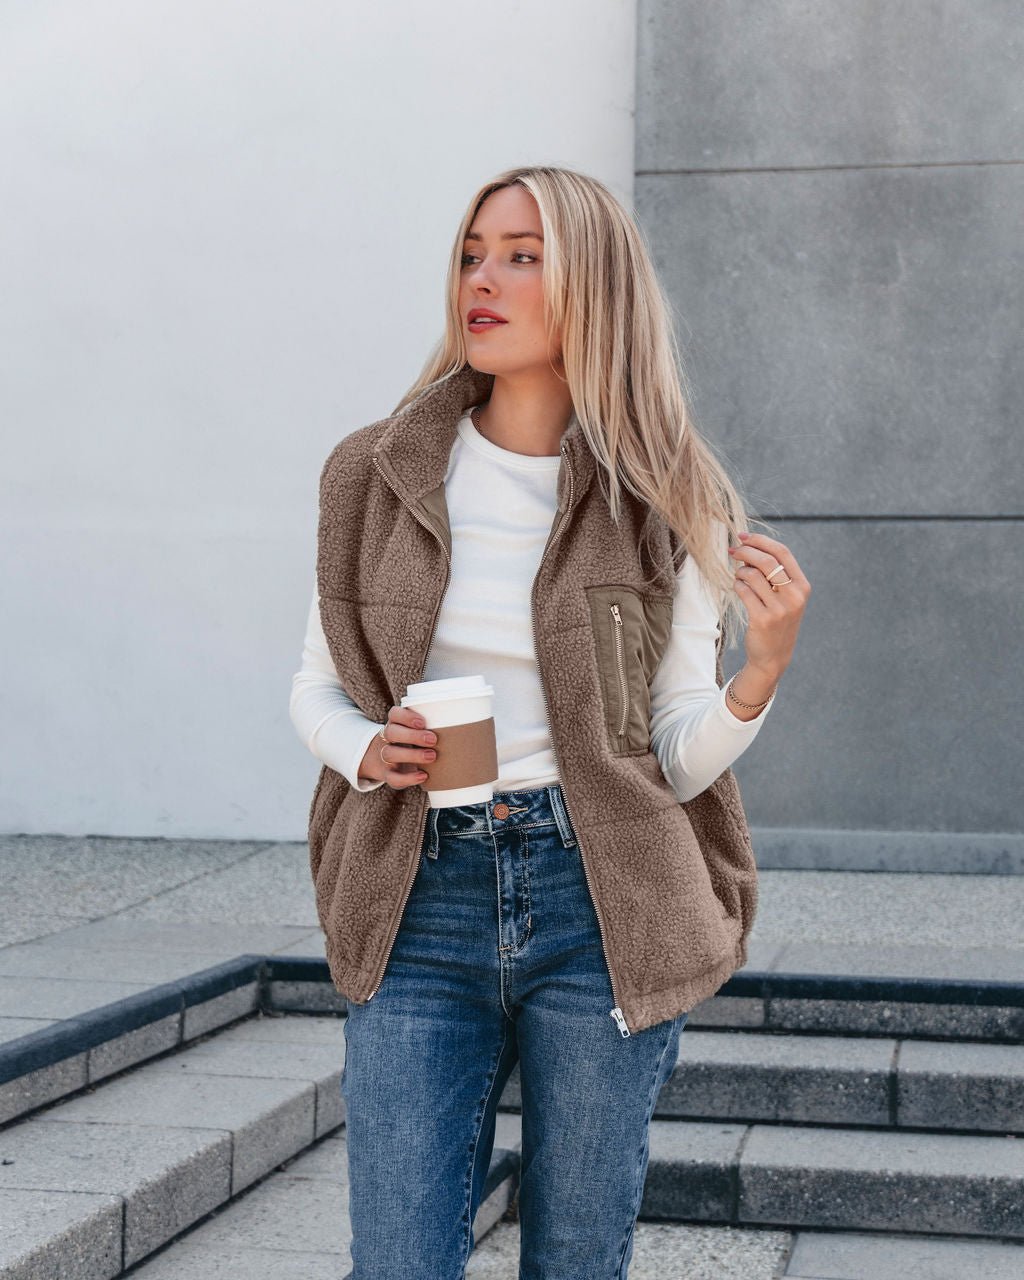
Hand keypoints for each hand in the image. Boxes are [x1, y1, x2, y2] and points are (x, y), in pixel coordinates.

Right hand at [358, 705, 437, 789]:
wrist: (383, 761)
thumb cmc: (411, 742)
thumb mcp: (415, 731)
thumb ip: (434, 726)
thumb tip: (470, 724)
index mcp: (395, 724)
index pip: (394, 714)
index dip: (406, 716)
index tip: (423, 722)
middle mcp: (386, 738)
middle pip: (391, 732)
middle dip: (412, 736)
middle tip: (433, 739)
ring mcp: (384, 756)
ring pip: (390, 753)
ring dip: (411, 755)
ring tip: (432, 756)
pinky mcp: (387, 774)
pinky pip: (392, 777)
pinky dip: (408, 778)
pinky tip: (423, 775)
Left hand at [728, 532, 810, 679]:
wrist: (773, 655)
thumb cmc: (776, 621)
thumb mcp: (786, 597)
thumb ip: (775, 574)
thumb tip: (749, 546)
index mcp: (802, 586)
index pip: (782, 552)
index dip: (761, 540)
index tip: (743, 536)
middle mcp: (794, 596)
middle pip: (766, 561)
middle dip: (745, 552)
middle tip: (732, 551)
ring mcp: (779, 609)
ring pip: (752, 575)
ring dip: (740, 571)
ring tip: (738, 576)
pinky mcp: (763, 619)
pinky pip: (744, 592)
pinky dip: (737, 586)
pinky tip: (738, 588)